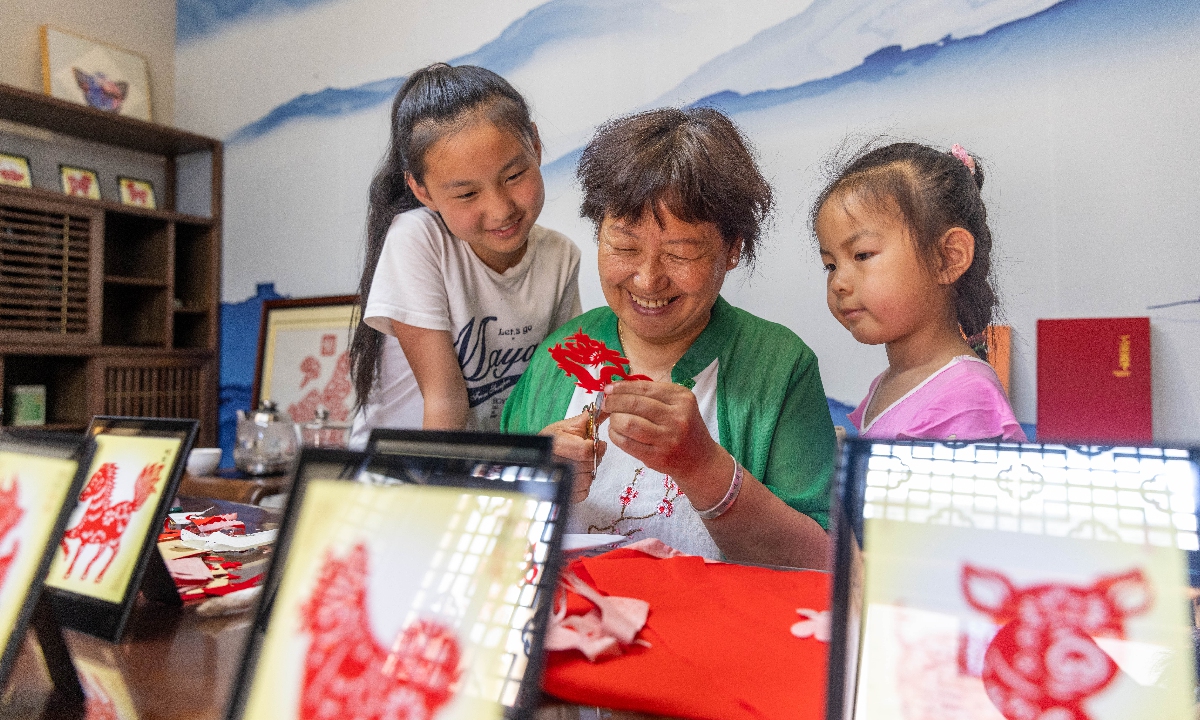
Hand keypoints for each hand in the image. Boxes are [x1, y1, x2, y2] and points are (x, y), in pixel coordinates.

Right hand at [540, 411, 605, 503]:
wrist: (537, 454)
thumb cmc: (553, 440)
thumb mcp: (568, 425)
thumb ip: (588, 419)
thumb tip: (606, 409)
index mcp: (557, 445)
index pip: (587, 451)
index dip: (595, 448)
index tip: (594, 443)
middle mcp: (556, 464)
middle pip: (589, 466)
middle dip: (592, 459)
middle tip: (585, 454)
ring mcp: (559, 481)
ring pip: (587, 480)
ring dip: (588, 472)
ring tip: (579, 464)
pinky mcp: (563, 493)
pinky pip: (584, 493)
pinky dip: (584, 485)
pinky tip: (577, 474)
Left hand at [601, 381, 721, 481]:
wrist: (699, 460)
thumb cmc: (684, 427)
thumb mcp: (678, 404)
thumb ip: (653, 394)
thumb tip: (618, 387)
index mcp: (682, 398)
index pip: (645, 387)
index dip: (622, 387)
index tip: (609, 389)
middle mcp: (676, 417)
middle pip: (634, 404)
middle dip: (614, 402)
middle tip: (606, 404)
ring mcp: (667, 438)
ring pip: (628, 423)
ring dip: (614, 419)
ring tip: (613, 419)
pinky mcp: (657, 457)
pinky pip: (627, 443)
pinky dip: (615, 435)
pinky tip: (615, 432)